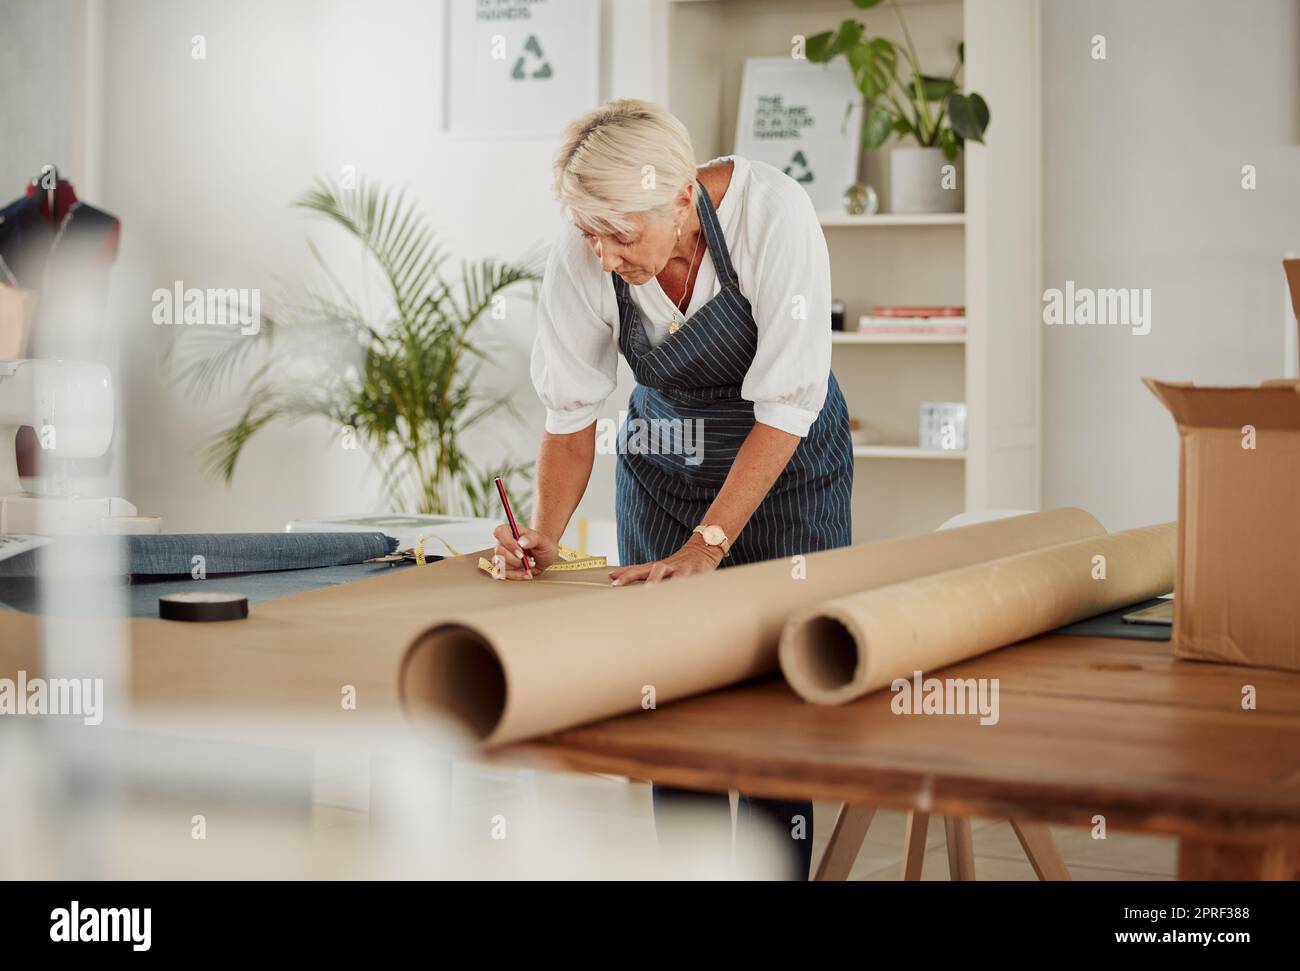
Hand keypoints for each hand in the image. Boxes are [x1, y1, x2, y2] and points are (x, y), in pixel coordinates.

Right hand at [490, 524, 559, 580]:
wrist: (544, 556)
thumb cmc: (542, 545)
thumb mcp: (542, 540)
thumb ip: (533, 538)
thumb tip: (522, 542)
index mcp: (510, 531)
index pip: (499, 532)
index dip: (508, 542)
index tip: (521, 550)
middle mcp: (503, 543)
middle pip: (499, 551)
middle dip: (514, 559)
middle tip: (528, 560)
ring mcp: (502, 556)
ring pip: (500, 564)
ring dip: (517, 568)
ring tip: (530, 565)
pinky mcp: (504, 568)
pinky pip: (505, 574)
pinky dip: (517, 575)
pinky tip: (527, 573)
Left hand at [608, 534, 723, 585]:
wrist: (704, 547)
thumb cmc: (678, 563)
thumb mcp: (659, 567)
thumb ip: (640, 573)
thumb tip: (614, 575)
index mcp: (657, 566)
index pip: (639, 569)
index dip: (626, 575)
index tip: (613, 582)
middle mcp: (668, 566)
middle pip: (654, 570)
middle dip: (641, 578)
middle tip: (630, 588)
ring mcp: (683, 569)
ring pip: (673, 575)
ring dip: (664, 582)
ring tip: (654, 591)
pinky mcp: (697, 573)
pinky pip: (691, 581)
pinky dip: (686, 588)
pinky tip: (682, 598)